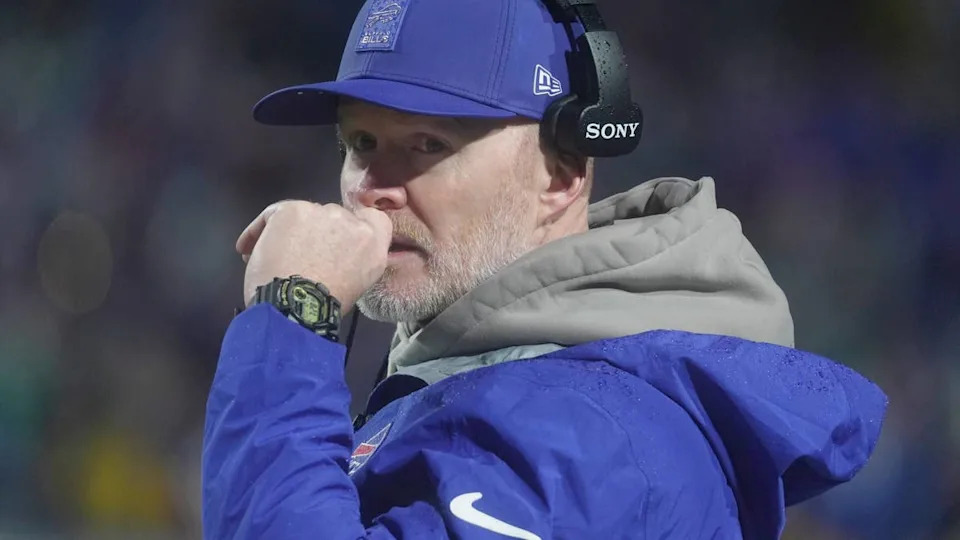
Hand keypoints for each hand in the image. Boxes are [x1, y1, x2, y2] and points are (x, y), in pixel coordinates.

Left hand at [236, 201, 391, 311]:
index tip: (337, 241)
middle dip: (316, 233)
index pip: (373, 220)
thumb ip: (353, 260)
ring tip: (271, 257)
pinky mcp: (293, 210)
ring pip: (303, 215)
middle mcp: (352, 222)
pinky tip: (248, 249)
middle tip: (301, 257)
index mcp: (373, 243)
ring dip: (289, 233)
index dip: (354, 227)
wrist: (297, 307)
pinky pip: (273, 215)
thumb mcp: (355, 283)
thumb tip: (333, 255)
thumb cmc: (324, 307)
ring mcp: (322, 213)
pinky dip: (258, 231)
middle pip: (333, 217)